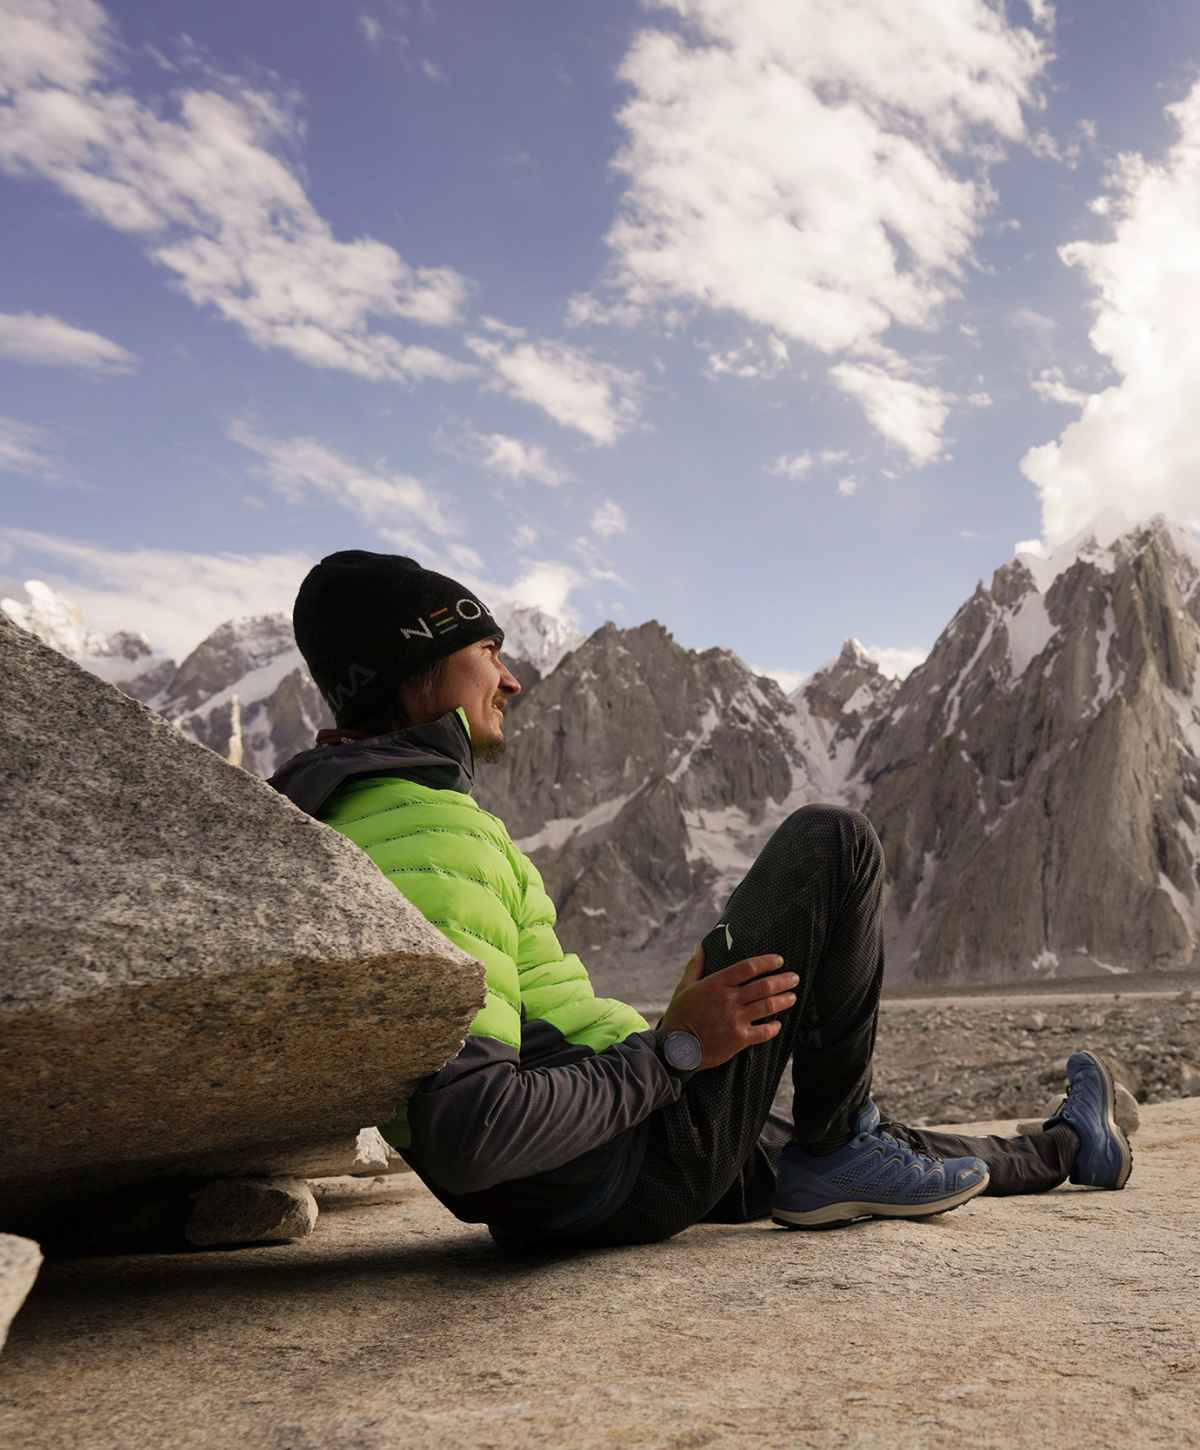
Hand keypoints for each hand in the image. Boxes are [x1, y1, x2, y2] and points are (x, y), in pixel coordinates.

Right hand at [660, 942, 799, 1069]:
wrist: (677, 1046)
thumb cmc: (680, 1015)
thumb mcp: (684, 986)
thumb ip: (696, 965)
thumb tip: (701, 946)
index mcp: (717, 983)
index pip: (748, 967)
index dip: (767, 962)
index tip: (779, 960)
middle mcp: (729, 999)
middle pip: (764, 986)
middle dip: (783, 980)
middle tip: (794, 978)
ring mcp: (736, 1019)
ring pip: (768, 1006)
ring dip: (783, 1000)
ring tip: (792, 997)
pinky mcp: (739, 1039)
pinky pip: (763, 1032)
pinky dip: (773, 1027)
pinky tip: (778, 1025)